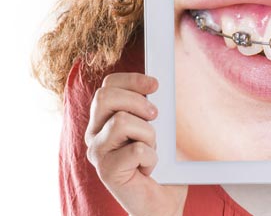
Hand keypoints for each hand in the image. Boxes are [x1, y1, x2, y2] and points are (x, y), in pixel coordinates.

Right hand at [85, 73, 185, 215]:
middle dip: (138, 101)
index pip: (107, 87)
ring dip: (149, 134)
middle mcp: (94, 135)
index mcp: (103, 121)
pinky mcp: (107, 171)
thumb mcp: (158, 130)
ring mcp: (98, 153)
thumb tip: (158, 87)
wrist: (162, 203)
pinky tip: (149, 169)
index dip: (131, 80)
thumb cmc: (162, 166)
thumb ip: (150, 110)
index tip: (155, 84)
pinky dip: (152, 158)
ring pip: (123, 121)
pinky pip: (137, 149)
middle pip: (105, 97)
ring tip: (151, 150)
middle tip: (155, 116)